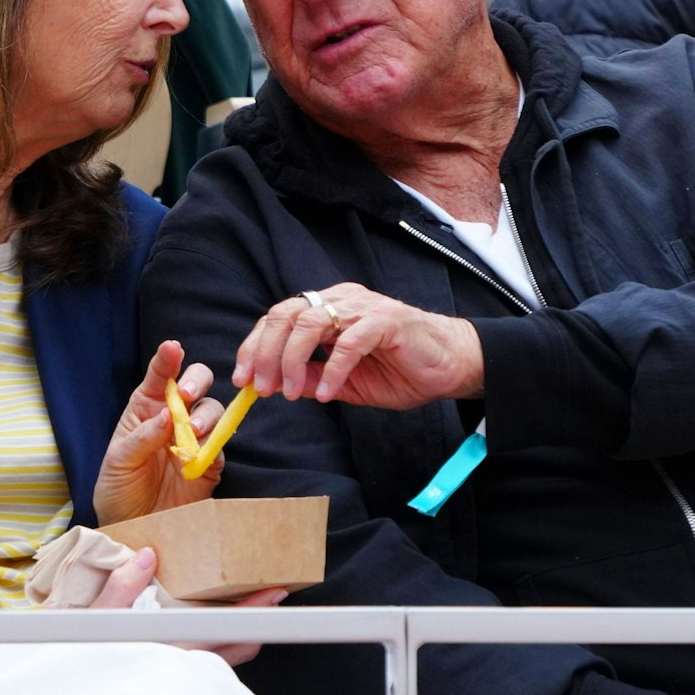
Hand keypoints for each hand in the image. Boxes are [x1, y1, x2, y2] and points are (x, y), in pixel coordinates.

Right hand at [89, 546, 288, 666]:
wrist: (71, 690)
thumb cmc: (84, 657)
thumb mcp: (95, 618)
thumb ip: (122, 585)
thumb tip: (148, 556)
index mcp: (165, 649)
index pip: (220, 630)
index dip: (251, 612)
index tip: (271, 594)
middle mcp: (179, 667)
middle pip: (235, 649)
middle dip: (257, 623)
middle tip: (271, 595)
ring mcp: (179, 674)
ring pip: (224, 657)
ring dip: (241, 634)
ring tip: (249, 606)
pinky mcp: (174, 676)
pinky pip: (208, 660)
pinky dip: (221, 643)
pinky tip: (215, 624)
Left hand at [95, 341, 225, 524]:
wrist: (133, 527)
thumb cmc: (118, 489)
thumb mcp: (119, 461)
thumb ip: (142, 437)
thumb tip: (167, 415)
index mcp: (146, 408)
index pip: (160, 376)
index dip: (167, 359)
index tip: (172, 348)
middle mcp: (173, 417)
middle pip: (197, 384)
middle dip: (196, 381)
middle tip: (187, 393)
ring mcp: (194, 439)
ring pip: (212, 411)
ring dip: (205, 415)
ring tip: (191, 432)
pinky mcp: (210, 463)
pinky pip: (220, 446)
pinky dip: (213, 445)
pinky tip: (197, 455)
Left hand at [235, 282, 482, 408]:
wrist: (451, 367)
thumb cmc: (402, 370)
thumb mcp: (347, 382)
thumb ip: (315, 377)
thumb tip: (278, 384)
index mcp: (329, 309)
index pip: (279, 317)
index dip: (255, 346)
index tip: (243, 380)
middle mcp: (342, 300)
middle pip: (287, 314)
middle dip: (265, 351)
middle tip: (261, 387)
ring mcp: (364, 307)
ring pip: (312, 321)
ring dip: (293, 360)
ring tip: (291, 393)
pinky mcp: (387, 320)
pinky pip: (350, 342)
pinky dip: (333, 370)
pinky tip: (325, 394)